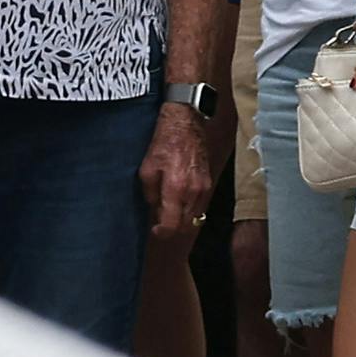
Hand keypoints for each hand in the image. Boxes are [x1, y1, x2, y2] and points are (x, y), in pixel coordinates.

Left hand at [142, 97, 216, 234]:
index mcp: (176, 189)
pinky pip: (200, 205)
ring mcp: (204, 188)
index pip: (172, 224)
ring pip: (194, 216)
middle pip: (185, 224)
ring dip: (181, 218)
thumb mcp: (146, 170)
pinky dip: (189, 208)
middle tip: (159, 221)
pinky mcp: (209, 183)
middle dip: (171, 226)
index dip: (162, 232)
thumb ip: (150, 195)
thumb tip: (154, 210)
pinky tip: (178, 200)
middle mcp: (193, 192)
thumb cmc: (163, 144)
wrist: (185, 124)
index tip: (155, 230)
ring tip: (167, 209)